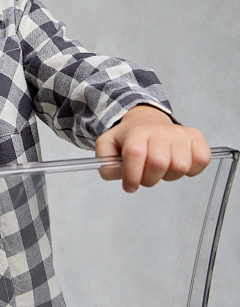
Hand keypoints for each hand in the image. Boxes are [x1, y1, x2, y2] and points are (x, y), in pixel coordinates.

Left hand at [95, 105, 210, 192]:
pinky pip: (201, 161)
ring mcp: (180, 133)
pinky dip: (191, 170)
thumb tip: (118, 174)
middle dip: (149, 179)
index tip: (129, 186)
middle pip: (159, 164)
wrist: (147, 120)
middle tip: (145, 176)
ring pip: (180, 166)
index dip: (132, 176)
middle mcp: (159, 130)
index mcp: (136, 132)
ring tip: (161, 168)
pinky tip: (177, 164)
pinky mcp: (196, 137)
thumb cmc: (129, 138)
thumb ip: (105, 163)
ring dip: (169, 176)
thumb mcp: (107, 146)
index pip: (136, 154)